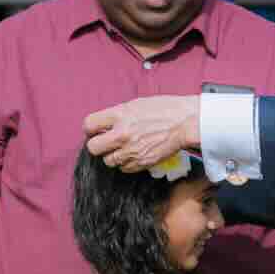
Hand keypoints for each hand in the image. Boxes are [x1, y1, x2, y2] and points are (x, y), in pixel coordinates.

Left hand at [83, 95, 200, 171]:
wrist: (186, 122)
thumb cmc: (164, 110)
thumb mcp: (135, 105)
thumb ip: (116, 115)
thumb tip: (103, 125)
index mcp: (120, 115)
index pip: (88, 125)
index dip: (90, 129)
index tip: (95, 130)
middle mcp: (122, 134)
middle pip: (93, 148)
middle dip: (97, 145)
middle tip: (105, 142)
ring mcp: (132, 150)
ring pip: (108, 161)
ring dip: (113, 155)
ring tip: (124, 147)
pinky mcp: (142, 162)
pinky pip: (124, 168)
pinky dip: (126, 163)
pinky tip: (134, 153)